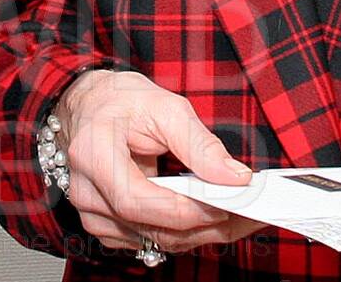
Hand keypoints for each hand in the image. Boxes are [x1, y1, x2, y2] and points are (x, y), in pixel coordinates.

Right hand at [55, 68, 262, 258]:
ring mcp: (95, 215)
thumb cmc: (120, 101)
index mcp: (93, 156)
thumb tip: (234, 177)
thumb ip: (199, 144)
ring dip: (203, 231)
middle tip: (252, 213)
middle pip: (152, 228)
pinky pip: (153, 239)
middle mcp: (88, 194)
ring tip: (241, 214)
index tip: (227, 203)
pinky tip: (213, 216)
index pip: (137, 201)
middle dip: (207, 224)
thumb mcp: (164, 106)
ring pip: (158, 240)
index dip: (184, 208)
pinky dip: (187, 231)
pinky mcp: (109, 227)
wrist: (89, 108)